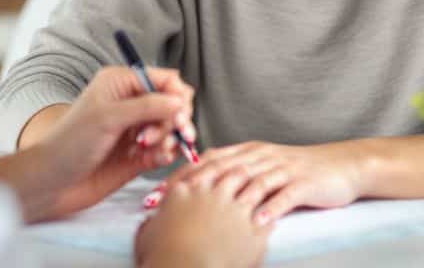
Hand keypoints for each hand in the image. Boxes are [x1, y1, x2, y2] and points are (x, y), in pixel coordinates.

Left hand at [32, 66, 196, 218]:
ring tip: (149, 148)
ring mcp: (135, 131)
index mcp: (121, 84)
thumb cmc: (70, 143)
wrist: (52, 182)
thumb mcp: (108, 117)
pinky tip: (154, 159)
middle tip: (166, 136)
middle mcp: (131, 104)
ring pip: (171, 129)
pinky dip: (165, 154)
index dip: (177, 95)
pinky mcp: (138, 156)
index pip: (164, 80)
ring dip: (169, 138)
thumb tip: (180, 100)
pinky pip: (164, 150)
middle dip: (174, 120)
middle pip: (173, 105)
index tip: (179, 115)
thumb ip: (147, 106)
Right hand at [135, 170, 272, 267]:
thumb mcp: (147, 236)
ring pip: (252, 187)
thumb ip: (150, 224)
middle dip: (235, 169)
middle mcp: (212, 195)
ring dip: (258, 184)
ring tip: (264, 183)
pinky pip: (268, 217)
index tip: (205, 172)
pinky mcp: (253, 231)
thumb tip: (148, 224)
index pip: (196, 172)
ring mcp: (235, 210)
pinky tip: (276, 215)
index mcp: (186, 192)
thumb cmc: (162, 256)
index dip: (201, 171)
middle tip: (241, 168)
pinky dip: (273, 214)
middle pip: (228, 172)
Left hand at [164, 141, 363, 224]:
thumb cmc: (301, 171)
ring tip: (203, 217)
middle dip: (192, 187)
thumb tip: (203, 188)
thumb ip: (237, 173)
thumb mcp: (265, 166)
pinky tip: (256, 222)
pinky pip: (284, 196)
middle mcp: (263, 157)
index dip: (182, 174)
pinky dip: (270, 208)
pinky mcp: (304, 183)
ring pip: (250, 181)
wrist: (343, 166)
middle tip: (167, 204)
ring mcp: (283, 169)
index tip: (158, 191)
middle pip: (222, 169)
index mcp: (250, 151)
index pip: (210, 160)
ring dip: (225, 199)